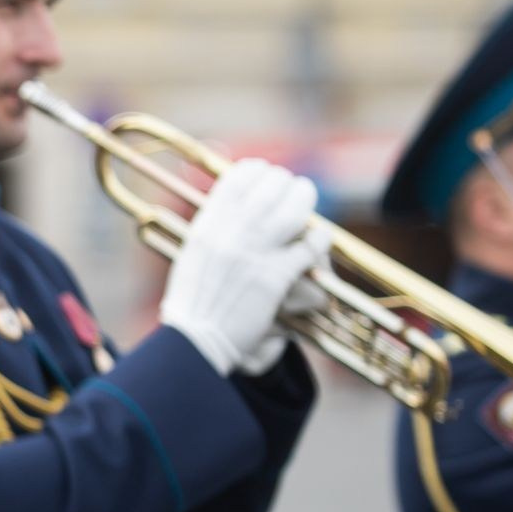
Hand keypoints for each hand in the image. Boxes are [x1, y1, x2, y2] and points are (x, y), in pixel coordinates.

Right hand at [158, 159, 321, 377]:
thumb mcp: (192, 255)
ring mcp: (252, 255)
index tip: (266, 173)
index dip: (256, 171)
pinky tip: (320, 237)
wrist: (196, 340)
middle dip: (286, 183)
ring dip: (305, 200)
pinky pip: (307, 247)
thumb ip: (212, 230)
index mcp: (206, 227)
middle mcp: (229, 235)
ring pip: (292, 211)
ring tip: (307, 199)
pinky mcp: (274, 278)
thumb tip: (231, 208)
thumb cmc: (193, 303)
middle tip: (294, 187)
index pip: (236, 180)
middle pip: (269, 189)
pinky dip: (318, 238)